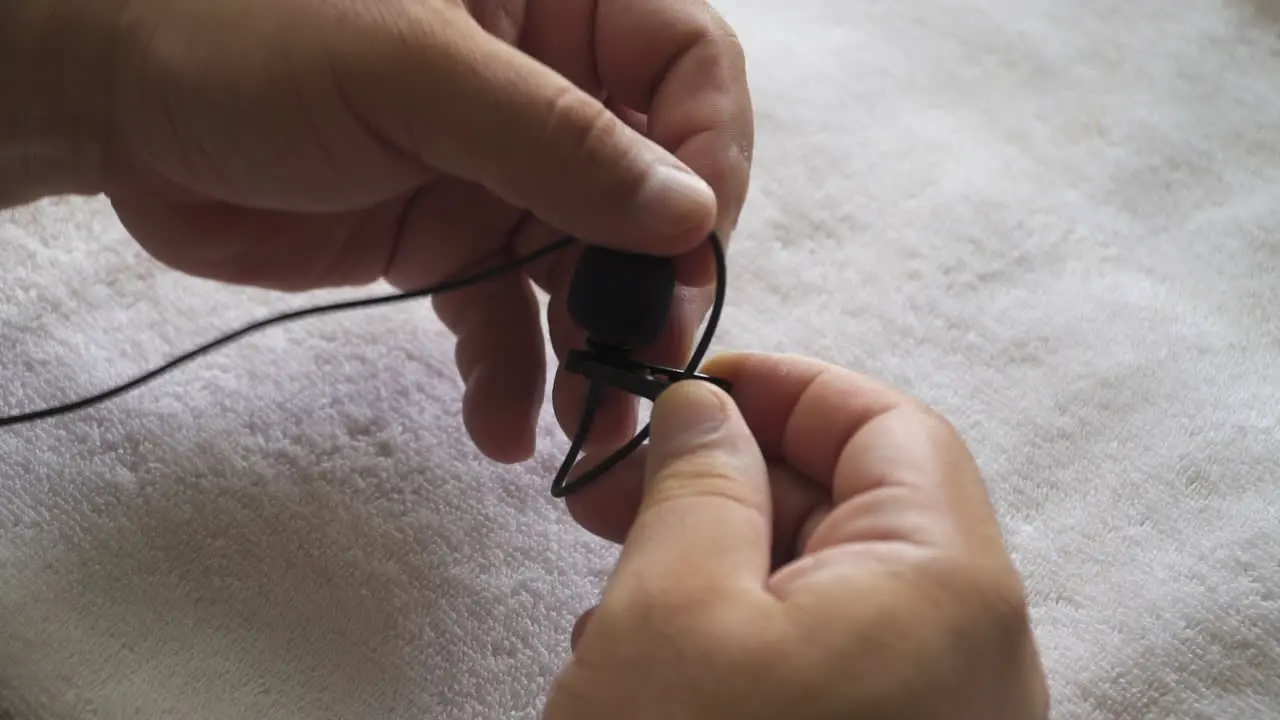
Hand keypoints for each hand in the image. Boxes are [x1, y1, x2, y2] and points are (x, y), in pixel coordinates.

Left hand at [6, 0, 751, 461]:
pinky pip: (503, 318)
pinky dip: (509, 377)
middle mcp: (544, 96)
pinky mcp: (446, 245)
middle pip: (650, 188)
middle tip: (645, 353)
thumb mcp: (414, 73)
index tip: (692, 239)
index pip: (688, 68)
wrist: (117, 105)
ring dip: (593, 351)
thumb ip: (556, 141)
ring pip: (584, 270)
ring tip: (588, 424)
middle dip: (654, 277)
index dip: (711, 152)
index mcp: (556, 9)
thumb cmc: (251, 36)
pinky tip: (503, 430)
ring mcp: (498, 176)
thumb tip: (690, 214)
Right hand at [551, 352, 1049, 718]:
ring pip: (830, 581)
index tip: (693, 382)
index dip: (788, 388)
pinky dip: (742, 623)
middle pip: (861, 502)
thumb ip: (698, 477)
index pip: (889, 426)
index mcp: (946, 586)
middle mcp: (969, 651)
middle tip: (625, 467)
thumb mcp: (672, 603)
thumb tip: (704, 405)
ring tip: (612, 550)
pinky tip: (652, 641)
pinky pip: (823, 656)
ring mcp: (933, 714)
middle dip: (735, 469)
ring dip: (723, 547)